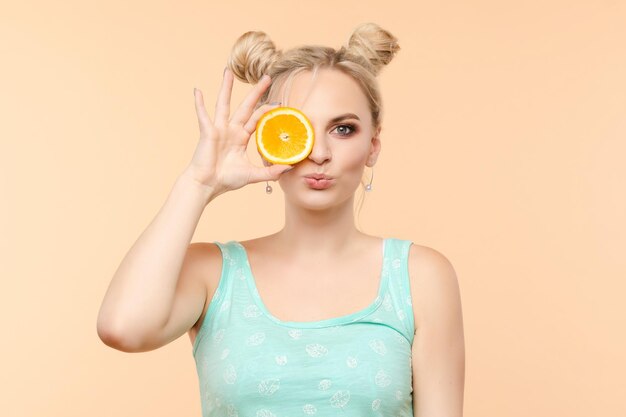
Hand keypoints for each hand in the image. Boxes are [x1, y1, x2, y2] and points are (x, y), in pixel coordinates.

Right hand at [185, 68, 291, 196]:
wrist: (207, 185)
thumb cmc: (226, 180)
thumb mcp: (253, 175)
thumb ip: (271, 172)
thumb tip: (290, 168)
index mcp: (240, 137)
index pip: (257, 119)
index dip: (267, 111)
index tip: (280, 103)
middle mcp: (231, 130)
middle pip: (246, 106)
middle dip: (256, 92)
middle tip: (267, 77)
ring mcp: (219, 129)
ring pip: (224, 104)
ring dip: (226, 88)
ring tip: (228, 72)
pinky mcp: (208, 132)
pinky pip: (203, 115)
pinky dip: (199, 104)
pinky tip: (197, 91)